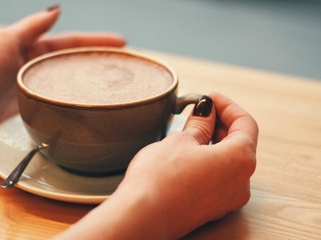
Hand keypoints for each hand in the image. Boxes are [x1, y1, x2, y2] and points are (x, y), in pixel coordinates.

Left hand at [0, 6, 125, 145]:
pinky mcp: (38, 114)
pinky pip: (64, 109)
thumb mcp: (6, 39)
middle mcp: (38, 72)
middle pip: (75, 64)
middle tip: (127, 66)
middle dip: (100, 63)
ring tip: (120, 88)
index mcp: (31, 50)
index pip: (71, 43)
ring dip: (93, 86)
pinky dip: (80, 108)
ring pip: (72, 87)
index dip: (96, 41)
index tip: (122, 42)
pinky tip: (96, 110)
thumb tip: (57, 9)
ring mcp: (39, 93)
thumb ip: (32, 26)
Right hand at [122, 92, 258, 237]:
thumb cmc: (160, 178)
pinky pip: (219, 178)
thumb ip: (199, 125)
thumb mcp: (180, 141)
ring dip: (215, 142)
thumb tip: (206, 111)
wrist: (143, 216)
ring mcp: (227, 199)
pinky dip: (210, 161)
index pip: (245, 124)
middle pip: (240, 143)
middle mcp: (241, 182)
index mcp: (240, 160)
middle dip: (221, 123)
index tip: (211, 97)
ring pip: (229, 162)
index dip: (227, 106)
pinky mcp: (212, 209)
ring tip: (191, 131)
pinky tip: (189, 154)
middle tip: (199, 111)